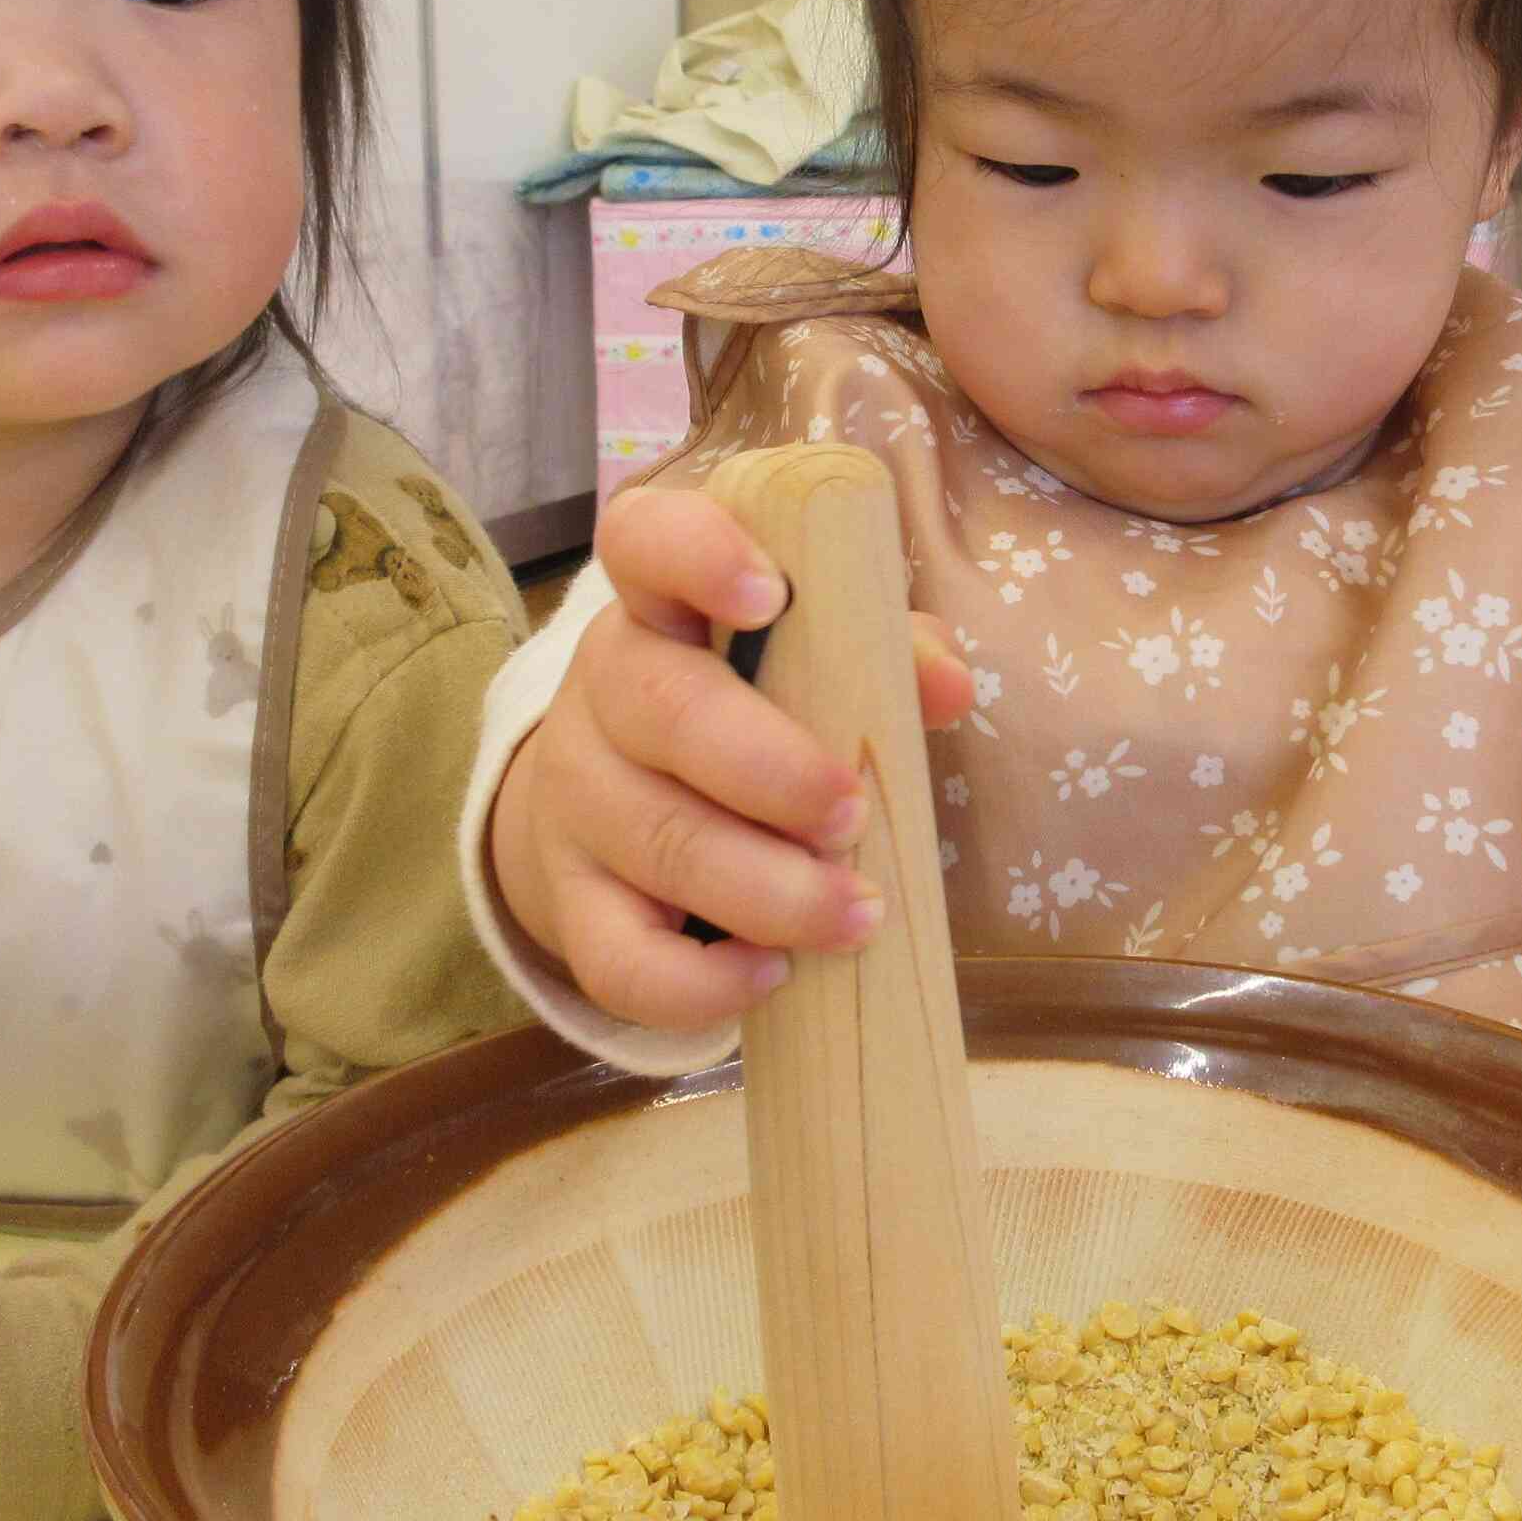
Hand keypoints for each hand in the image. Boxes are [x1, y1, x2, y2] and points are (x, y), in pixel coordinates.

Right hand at [491, 485, 971, 1031]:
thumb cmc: (744, 714)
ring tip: (856, 915)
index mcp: (662, 604)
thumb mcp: (810, 664)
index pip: (646, 538)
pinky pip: (620, 957)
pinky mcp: (573, 906)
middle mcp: (604, 690)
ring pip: (656, 840)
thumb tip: (948, 686)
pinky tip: (771, 976)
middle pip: (663, 709)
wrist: (610, 816)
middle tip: (852, 815)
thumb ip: (882, 652)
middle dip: (770, 768)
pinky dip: (700, 982)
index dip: (699, 555)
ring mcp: (577, 801)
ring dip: (767, 889)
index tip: (768, 593)